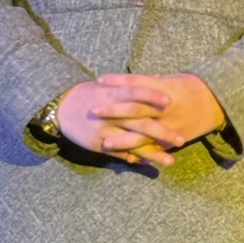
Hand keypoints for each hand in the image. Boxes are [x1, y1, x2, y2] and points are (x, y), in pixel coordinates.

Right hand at [54, 80, 184, 170]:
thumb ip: (136, 85)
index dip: (151, 95)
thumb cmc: (92, 94)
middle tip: (182, 139)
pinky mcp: (98, 144)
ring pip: (131, 143)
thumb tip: (161, 78)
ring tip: (170, 161)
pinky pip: (120, 153)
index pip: (134, 92)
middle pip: (138, 122)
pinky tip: (151, 164)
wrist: (61, 108)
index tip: (170, 100)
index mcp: (112, 94)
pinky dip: (135, 158)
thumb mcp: (111, 86)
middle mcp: (109, 113)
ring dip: (152, 152)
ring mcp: (104, 131)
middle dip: (161, 131)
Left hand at [96, 74, 224, 153]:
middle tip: (93, 111)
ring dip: (123, 140)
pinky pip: (156, 148)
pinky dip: (142, 153)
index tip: (99, 80)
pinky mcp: (174, 139)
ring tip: (105, 143)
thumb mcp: (173, 80)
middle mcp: (164, 108)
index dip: (117, 82)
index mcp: (162, 89)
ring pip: (143, 134)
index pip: (135, 83)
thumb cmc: (193, 87)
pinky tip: (127, 158)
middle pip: (134, 109)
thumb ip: (153, 83)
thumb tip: (135, 81)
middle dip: (113, 111)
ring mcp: (169, 125)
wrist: (217, 103)